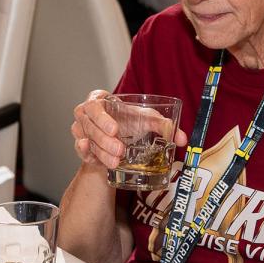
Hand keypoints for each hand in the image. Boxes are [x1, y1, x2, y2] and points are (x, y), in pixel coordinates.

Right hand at [70, 89, 187, 169]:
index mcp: (99, 100)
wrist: (118, 137)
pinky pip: (81, 152)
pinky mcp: (81, 146)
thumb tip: (182, 139)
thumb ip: (163, 125)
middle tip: (120, 150)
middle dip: (105, 141)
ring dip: (101, 153)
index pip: (95, 107)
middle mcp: (86, 114)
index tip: (115, 129)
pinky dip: (86, 155)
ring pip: (87, 142)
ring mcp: (80, 131)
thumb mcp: (145, 119)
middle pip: (90, 127)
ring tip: (116, 162)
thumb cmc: (129, 122)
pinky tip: (93, 159)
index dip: (103, 118)